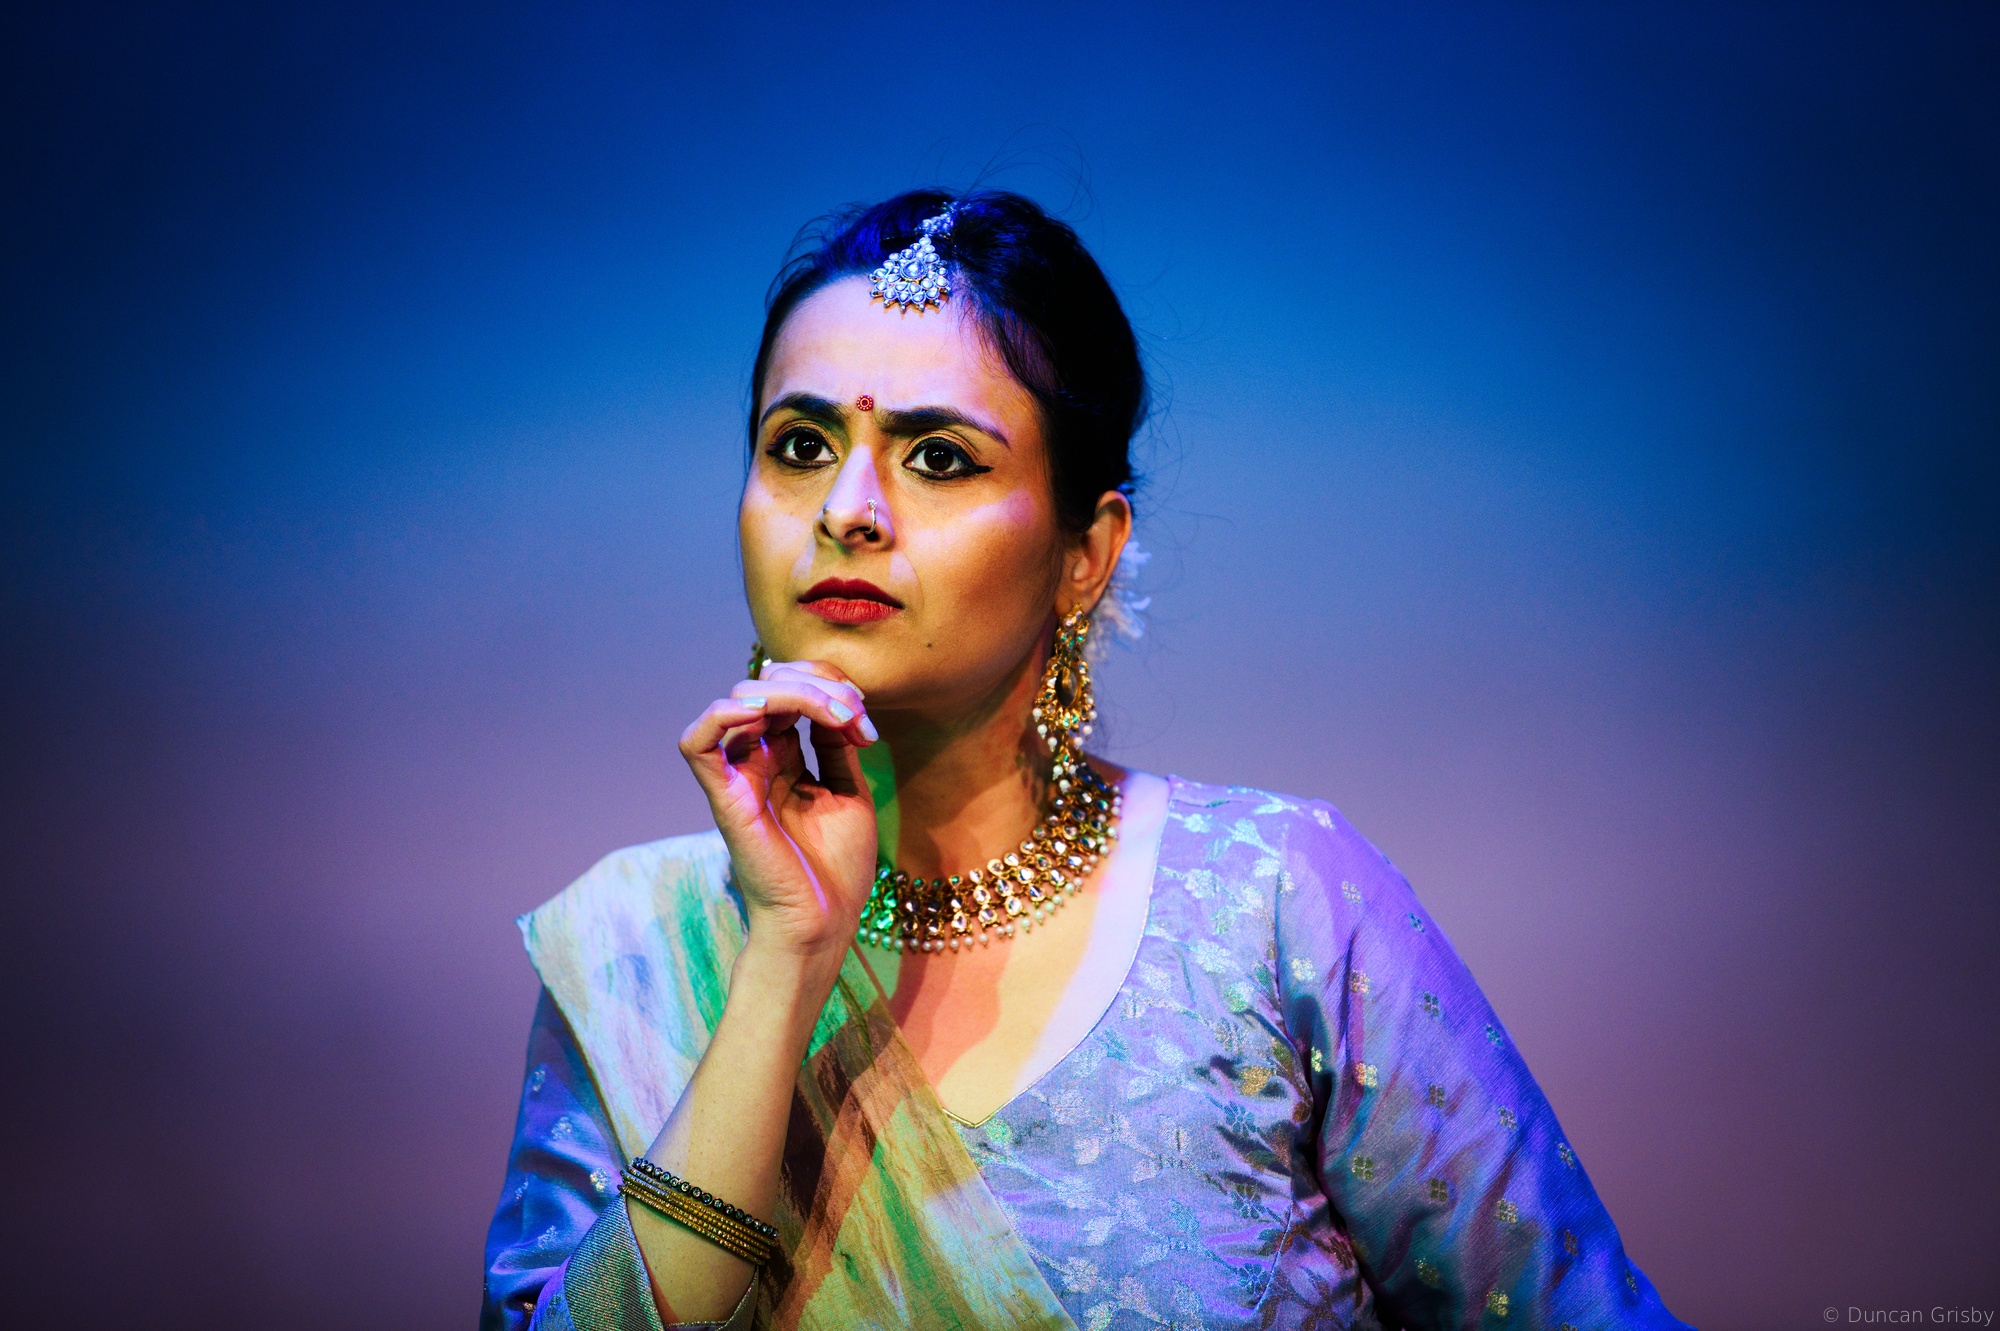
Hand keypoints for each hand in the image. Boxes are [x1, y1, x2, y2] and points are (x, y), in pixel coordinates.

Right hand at [678, 659, 879, 963]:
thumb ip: (836, 743)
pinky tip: (765, 712)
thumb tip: (836, 698)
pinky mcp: (724, 797)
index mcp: (785, 758)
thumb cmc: (837, 868)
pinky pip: (697, 741)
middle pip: (769, 685)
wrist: (824, 922)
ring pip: (742, 698)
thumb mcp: (848, 791)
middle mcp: (757, 760)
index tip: (866, 721)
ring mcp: (738, 776)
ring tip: (836, 715)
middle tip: (856, 716)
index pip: (791, 690)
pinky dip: (724, 712)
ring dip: (795, 692)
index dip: (829, 685)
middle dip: (819, 684)